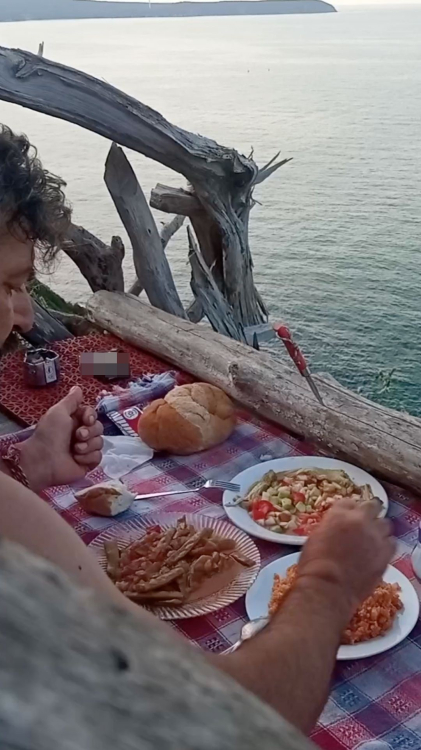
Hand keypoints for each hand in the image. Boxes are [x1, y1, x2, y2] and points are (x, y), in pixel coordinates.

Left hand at [17, 386, 103, 490]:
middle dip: (90, 432)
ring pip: (100, 442)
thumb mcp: (58, 412)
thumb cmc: (49, 434)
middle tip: (78, 436)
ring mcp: (84, 450)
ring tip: (75, 449)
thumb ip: (71, 400)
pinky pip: (98, 457)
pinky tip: (77, 459)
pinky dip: (88, 457)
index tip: (86, 420)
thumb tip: (78, 387)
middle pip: (99, 428)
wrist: (44, 460)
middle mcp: (80, 435)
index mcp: (74, 421)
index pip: (92, 415)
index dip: (92, 416)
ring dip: (88, 445)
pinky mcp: (87, 463)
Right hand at [296, 498, 394, 618]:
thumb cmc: (314, 565)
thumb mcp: (315, 537)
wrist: (328, 587)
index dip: (348, 510)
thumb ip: (329, 526)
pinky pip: (392, 542)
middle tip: (364, 523)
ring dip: (378, 528)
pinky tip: (379, 551)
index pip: (348, 502)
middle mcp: (359, 519)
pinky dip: (386, 544)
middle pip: (371, 505)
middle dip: (368, 512)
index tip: (347, 517)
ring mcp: (375, 535)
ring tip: (372, 538)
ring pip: (385, 523)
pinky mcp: (386, 552)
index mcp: (338, 513)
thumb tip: (335, 527)